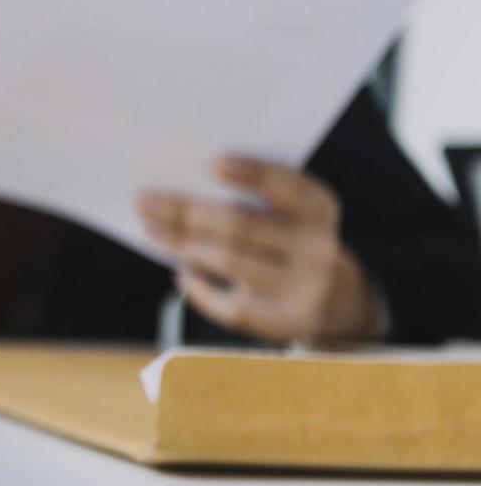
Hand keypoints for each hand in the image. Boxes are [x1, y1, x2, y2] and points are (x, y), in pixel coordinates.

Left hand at [136, 157, 384, 343]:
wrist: (339, 299)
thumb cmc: (293, 241)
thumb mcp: (291, 215)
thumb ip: (254, 200)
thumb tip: (180, 192)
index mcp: (320, 210)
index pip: (290, 187)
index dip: (255, 174)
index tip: (213, 163)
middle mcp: (318, 248)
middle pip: (243, 226)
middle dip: (188, 212)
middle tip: (146, 201)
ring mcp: (304, 288)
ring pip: (232, 263)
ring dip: (185, 244)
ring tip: (152, 229)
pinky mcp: (286, 322)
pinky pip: (233, 308)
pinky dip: (201, 290)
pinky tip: (182, 273)